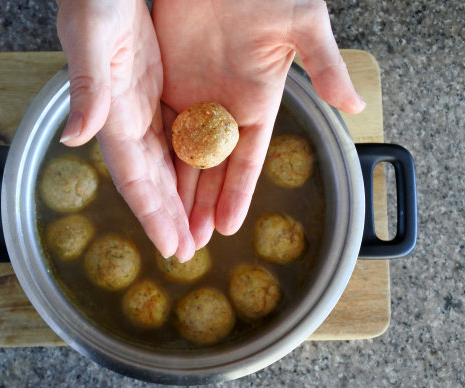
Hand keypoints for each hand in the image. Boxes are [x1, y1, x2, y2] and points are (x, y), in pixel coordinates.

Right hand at [56, 0, 194, 260]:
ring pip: (164, 162)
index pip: (133, 176)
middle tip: (187, 251)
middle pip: (150, 178)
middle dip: (168, 217)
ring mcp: (143, 105)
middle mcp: (127, 117)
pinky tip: (197, 180)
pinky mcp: (157, 91)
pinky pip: (175, 135)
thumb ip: (87, 87)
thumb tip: (76, 139)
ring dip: (178, 197)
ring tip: (195, 228)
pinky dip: (186, 162)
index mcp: (112, 113)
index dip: (151, 214)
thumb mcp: (92, 36)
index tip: (170, 246)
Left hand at [153, 0, 365, 248]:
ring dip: (177, 191)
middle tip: (192, 242)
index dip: (236, 193)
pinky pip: (161, 130)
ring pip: (184, 156)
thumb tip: (356, 104)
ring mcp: (196, 101)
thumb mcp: (302, 25)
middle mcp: (226, 110)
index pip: (247, 160)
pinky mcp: (170, 87)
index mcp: (258, 103)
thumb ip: (325, 65)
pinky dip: (156, 158)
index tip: (227, 225)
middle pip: (212, 169)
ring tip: (170, 225)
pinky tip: (151, 185)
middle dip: (202, 205)